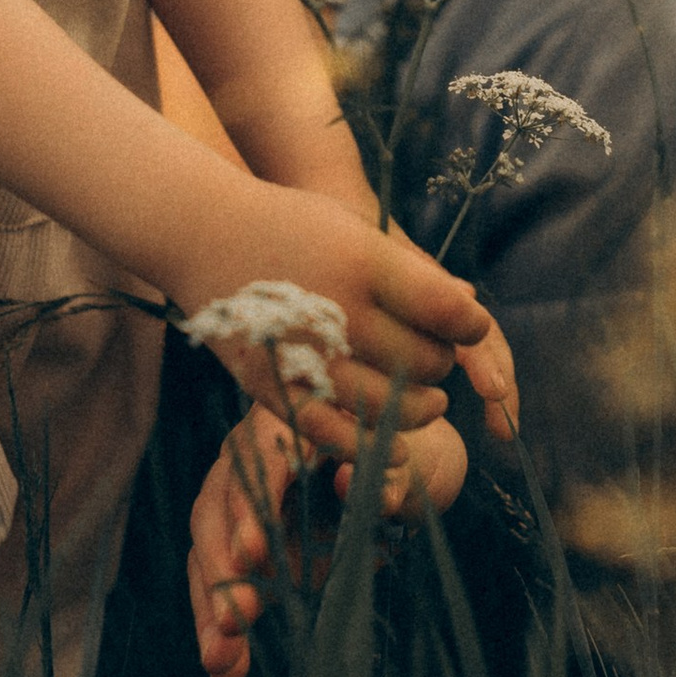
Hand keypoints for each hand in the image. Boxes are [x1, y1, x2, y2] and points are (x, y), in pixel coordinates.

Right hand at [167, 178, 520, 454]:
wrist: (203, 232)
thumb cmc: (296, 225)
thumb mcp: (356, 229)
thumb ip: (415, 273)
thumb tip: (472, 312)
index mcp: (363, 262)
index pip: (444, 308)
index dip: (469, 325)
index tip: (470, 326)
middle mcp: (337, 308)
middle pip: (422, 360)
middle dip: (442, 364)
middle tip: (439, 359)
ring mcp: (303, 351)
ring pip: (389, 404)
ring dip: (420, 408)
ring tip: (430, 401)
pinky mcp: (273, 384)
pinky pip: (333, 432)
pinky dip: (371, 448)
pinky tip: (398, 451)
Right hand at [187, 399, 469, 676]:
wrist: (405, 467)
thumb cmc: (408, 457)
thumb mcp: (414, 467)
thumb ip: (387, 477)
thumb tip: (348, 480)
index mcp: (294, 419)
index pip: (262, 460)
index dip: (254, 508)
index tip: (253, 555)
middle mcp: (251, 450)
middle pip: (220, 504)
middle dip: (225, 566)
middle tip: (234, 621)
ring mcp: (238, 494)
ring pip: (208, 544)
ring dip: (213, 604)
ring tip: (221, 662)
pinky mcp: (239, 537)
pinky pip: (218, 575)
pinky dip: (219, 620)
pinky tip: (226, 670)